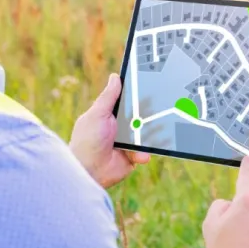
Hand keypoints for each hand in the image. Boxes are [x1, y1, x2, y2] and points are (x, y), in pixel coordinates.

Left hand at [70, 73, 150, 188]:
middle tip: (161, 108)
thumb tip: (114, 76)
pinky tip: (141, 154)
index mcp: (109, 114)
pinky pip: (145, 150)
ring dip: (150, 134)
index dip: (137, 94)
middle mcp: (119, 127)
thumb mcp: (97, 114)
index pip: (126, 101)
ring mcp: (127, 142)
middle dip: (149, 114)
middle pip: (139, 116)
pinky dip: (144, 152)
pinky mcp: (132, 156)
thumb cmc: (87, 140)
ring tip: (156, 132)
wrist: (89, 171)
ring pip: (145, 133)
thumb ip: (108, 97)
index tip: (150, 85)